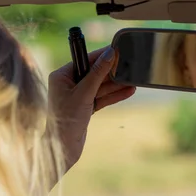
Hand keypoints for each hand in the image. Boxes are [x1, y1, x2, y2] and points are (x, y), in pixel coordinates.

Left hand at [47, 46, 135, 168]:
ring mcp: (77, 96)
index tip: (117, 49)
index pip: (85, 60)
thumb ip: (98, 73)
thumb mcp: (84, 93)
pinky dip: (114, 96)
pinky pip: (102, 98)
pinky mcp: (85, 107)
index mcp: (62, 76)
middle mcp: (68, 84)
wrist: (63, 147)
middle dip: (112, 72)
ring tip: (133, 80)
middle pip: (94, 73)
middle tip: (129, 65)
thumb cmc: (67, 119)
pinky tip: (128, 91)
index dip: (102, 55)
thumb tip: (109, 54)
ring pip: (100, 86)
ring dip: (116, 85)